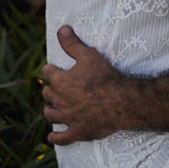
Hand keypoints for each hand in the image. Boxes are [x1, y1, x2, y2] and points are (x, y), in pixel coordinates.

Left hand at [42, 26, 129, 145]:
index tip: (53, 69)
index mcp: (60, 81)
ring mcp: (67, 118)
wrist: (121, 101)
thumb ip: (72, 43)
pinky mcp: (77, 131)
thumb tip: (61, 29)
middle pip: (47, 94)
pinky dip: (55, 138)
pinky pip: (61, 138)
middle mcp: (59, 100)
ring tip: (51, 109)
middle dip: (50, 89)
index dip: (51, 69)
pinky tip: (52, 137)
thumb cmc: (105, 77)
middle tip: (55, 88)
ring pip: (50, 115)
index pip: (47, 72)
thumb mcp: (88, 55)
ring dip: (50, 111)